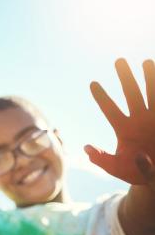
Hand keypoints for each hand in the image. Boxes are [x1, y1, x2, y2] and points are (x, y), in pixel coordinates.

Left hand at [85, 59, 154, 184]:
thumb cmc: (137, 173)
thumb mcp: (117, 168)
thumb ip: (102, 160)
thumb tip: (87, 149)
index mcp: (124, 129)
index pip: (110, 110)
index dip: (102, 97)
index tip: (93, 83)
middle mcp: (140, 120)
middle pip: (131, 95)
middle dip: (126, 78)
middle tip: (119, 61)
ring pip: (153, 94)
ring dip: (150, 78)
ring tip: (146, 61)